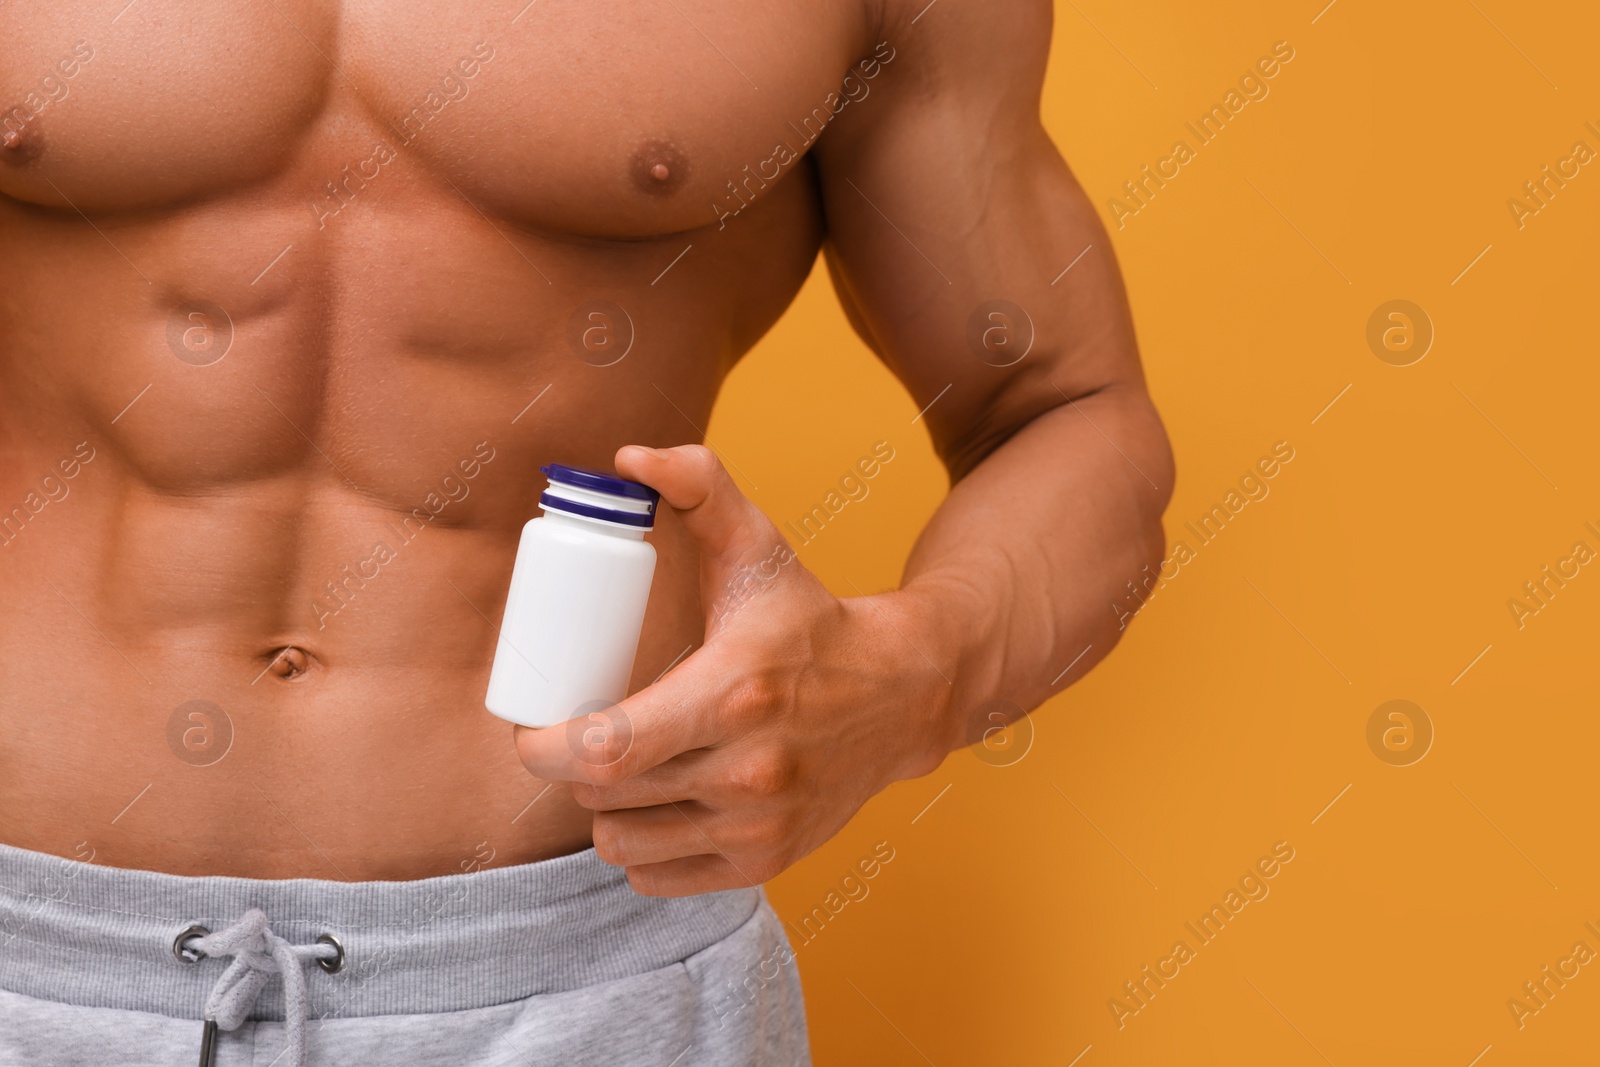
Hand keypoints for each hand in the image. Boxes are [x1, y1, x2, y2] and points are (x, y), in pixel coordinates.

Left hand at [513, 444, 955, 896]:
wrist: (901, 694)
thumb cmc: (810, 617)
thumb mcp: (757, 545)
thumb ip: (697, 484)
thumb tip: (626, 458)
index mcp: (734, 692)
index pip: (607, 747)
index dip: (546, 747)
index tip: (533, 729)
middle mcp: (750, 770)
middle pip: (605, 795)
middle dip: (575, 768)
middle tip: (581, 735)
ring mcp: (760, 824)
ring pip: (623, 842)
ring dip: (606, 810)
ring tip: (623, 770)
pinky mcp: (767, 862)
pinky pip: (658, 875)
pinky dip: (642, 847)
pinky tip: (657, 807)